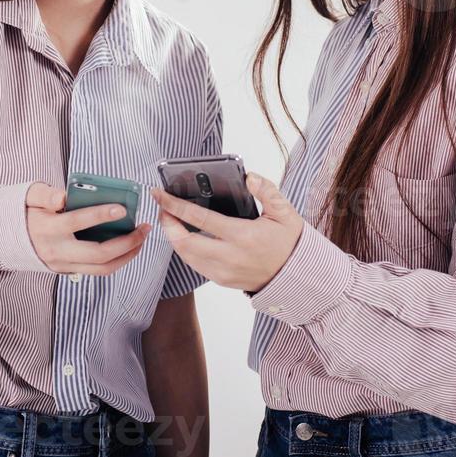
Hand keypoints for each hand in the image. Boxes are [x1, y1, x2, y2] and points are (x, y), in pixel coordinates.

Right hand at [24, 182, 150, 274]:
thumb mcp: (29, 196)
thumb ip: (45, 194)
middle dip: (126, 243)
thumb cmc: (27, 212)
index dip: (100, 215)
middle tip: (144, 228)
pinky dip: (118, 260)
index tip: (122, 209)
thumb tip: (62, 198)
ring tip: (142, 238)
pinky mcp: (69, 271)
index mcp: (47, 229)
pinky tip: (129, 247)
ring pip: (101, 268)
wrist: (9, 239)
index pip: (76, 222)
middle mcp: (57, 251)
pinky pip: (98, 270)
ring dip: (127, 255)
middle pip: (97, 254)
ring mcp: (63, 265)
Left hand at [150, 173, 302, 292]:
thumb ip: (267, 191)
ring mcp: (223, 271)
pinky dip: (185, 248)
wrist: (295, 276)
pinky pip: (195, 264)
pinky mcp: (221, 279)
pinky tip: (186, 235)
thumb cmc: (289, 243)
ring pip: (185, 255)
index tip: (159, 194)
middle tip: (162, 206)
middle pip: (183, 242)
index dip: (175, 206)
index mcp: (242, 237)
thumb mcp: (285, 213)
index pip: (200, 220)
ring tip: (171, 218)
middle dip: (167, 223)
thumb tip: (249, 177)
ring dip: (173, 236)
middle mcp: (229, 257)